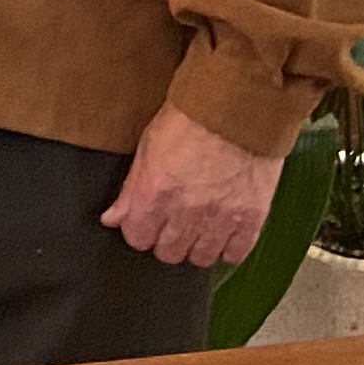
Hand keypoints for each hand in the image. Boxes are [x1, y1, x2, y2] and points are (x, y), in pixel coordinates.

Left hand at [101, 104, 284, 268]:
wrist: (237, 107)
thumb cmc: (189, 119)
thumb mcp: (147, 148)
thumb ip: (130, 190)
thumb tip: (112, 219)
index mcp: (154, 194)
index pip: (137, 238)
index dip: (139, 230)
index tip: (145, 222)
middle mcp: (185, 212)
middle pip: (168, 252)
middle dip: (165, 241)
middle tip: (172, 224)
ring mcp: (220, 218)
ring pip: (200, 258)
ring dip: (196, 246)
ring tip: (198, 228)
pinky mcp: (251, 218)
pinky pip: (235, 253)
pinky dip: (227, 248)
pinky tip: (223, 233)